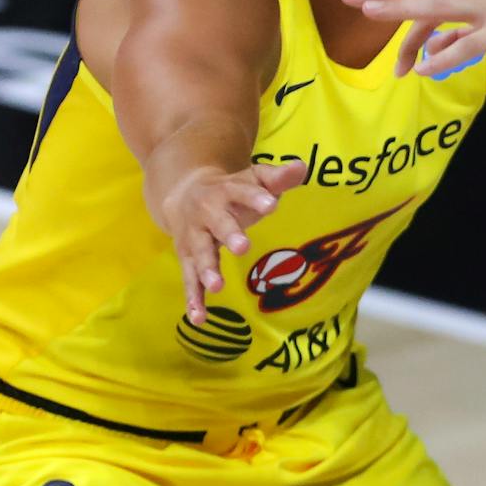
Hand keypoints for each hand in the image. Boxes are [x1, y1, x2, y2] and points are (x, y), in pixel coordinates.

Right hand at [149, 156, 307, 320]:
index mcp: (225, 191)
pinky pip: (189, 280)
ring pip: (199, 254)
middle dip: (229, 234)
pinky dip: (193, 299)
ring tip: (218, 286)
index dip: (256, 198)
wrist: (183, 192)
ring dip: (207, 270)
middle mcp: (206, 214)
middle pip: (218, 224)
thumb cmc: (231, 190)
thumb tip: (302, 167)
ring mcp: (195, 237)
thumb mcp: (253, 179)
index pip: (242, 192)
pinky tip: (199, 318)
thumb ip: (277, 178)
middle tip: (243, 246)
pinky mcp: (187, 259)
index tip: (272, 204)